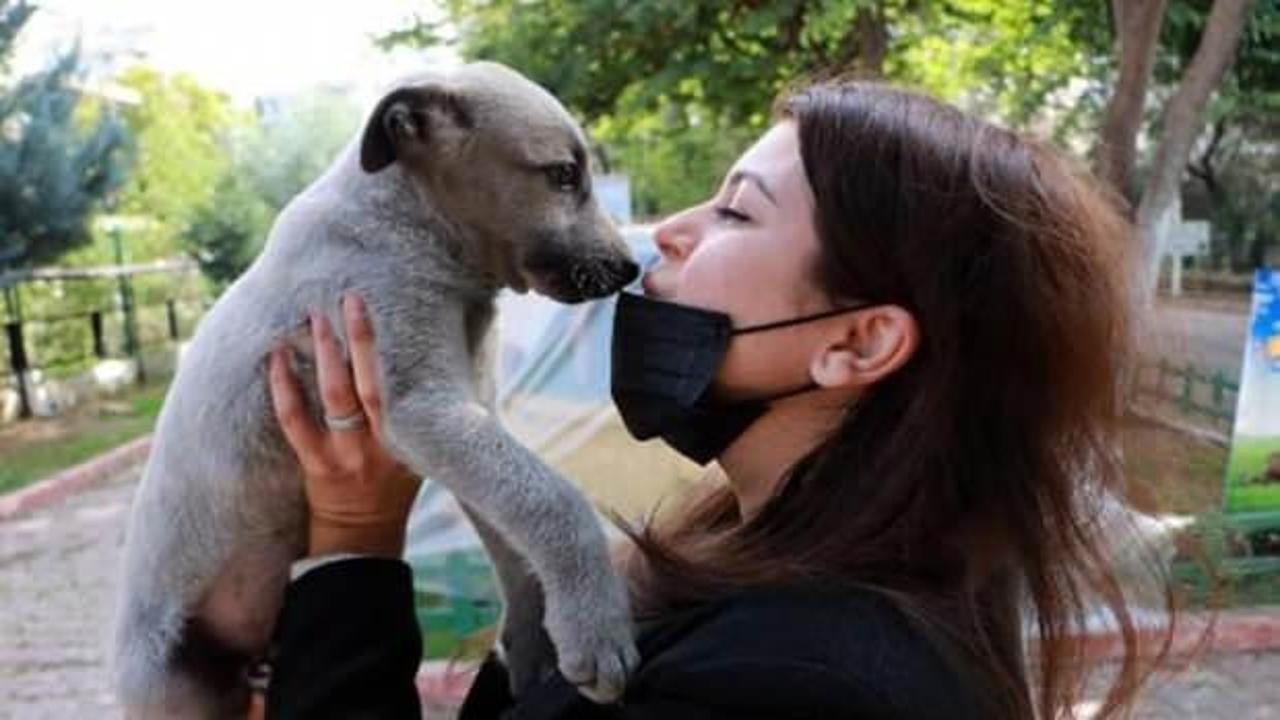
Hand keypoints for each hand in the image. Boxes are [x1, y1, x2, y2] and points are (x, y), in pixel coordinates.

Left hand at [268, 293, 420, 557]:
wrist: (362, 538)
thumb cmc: (394, 489)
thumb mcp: (419, 455)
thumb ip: (416, 419)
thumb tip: (419, 364)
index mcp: (408, 440)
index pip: (399, 387)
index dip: (388, 350)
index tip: (381, 312)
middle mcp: (378, 445)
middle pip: (369, 383)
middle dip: (360, 339)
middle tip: (349, 298)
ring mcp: (344, 454)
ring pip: (333, 396)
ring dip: (323, 353)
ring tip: (314, 317)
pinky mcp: (315, 463)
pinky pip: (294, 420)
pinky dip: (284, 386)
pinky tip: (276, 357)